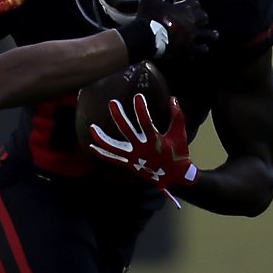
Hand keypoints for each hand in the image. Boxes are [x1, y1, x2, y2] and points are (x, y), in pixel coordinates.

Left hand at [88, 91, 193, 206]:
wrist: (175, 176)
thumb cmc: (179, 152)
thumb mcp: (180, 133)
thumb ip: (177, 115)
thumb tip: (172, 97)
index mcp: (155, 140)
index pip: (145, 122)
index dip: (141, 109)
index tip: (137, 96)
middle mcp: (142, 149)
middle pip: (126, 130)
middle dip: (118, 116)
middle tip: (112, 102)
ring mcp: (134, 158)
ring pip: (114, 148)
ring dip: (102, 138)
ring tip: (92, 127)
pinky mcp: (129, 165)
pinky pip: (113, 159)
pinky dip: (102, 153)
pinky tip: (92, 146)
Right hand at [123, 0, 215, 58]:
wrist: (145, 36)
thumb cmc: (148, 17)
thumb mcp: (150, 0)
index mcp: (184, 8)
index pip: (196, 3)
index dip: (193, 5)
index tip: (189, 6)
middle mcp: (191, 21)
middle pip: (205, 17)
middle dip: (203, 18)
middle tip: (200, 20)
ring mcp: (191, 35)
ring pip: (209, 34)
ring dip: (211, 34)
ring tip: (214, 35)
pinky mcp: (187, 48)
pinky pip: (199, 49)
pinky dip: (201, 49)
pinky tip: (202, 48)